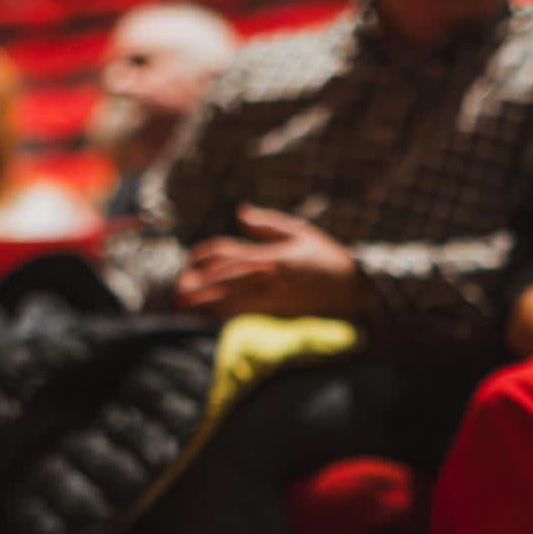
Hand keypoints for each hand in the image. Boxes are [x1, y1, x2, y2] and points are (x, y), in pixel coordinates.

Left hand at [176, 205, 363, 318]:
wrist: (356, 291)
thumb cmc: (329, 259)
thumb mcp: (302, 233)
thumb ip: (269, 224)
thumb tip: (240, 213)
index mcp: (271, 253)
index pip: (226, 252)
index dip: (202, 256)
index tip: (190, 261)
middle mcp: (268, 276)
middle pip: (221, 277)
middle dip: (196, 283)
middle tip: (176, 290)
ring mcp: (273, 299)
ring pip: (228, 300)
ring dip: (203, 304)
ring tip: (183, 307)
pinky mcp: (279, 317)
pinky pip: (245, 317)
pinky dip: (224, 318)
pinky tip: (208, 320)